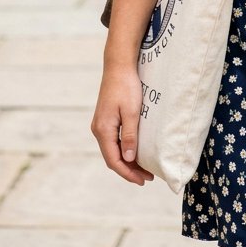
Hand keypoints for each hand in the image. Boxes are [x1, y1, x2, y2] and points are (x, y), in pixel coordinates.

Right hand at [91, 64, 153, 184]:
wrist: (118, 66)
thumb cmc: (126, 86)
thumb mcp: (131, 111)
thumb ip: (129, 135)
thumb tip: (129, 158)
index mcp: (103, 130)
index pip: (114, 160)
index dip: (128, 173)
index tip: (142, 181)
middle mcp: (98, 130)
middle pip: (112, 158)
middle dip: (129, 169)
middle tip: (146, 178)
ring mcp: (101, 124)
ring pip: (113, 150)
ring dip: (127, 160)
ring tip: (143, 168)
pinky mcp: (105, 119)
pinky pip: (113, 141)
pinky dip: (124, 149)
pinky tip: (135, 151)